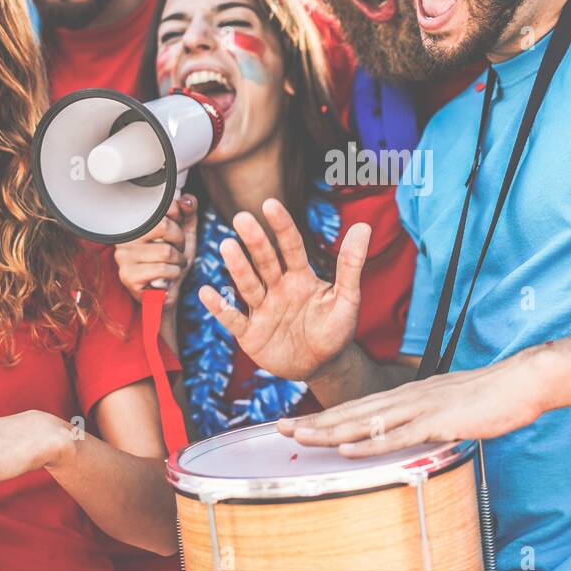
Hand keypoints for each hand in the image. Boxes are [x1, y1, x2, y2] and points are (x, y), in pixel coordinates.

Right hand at [114, 193, 197, 304]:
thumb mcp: (184, 234)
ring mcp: (123, 257)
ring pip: (165, 251)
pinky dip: (174, 274)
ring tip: (174, 265)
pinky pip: (162, 269)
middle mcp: (125, 237)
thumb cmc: (172, 262)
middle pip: (163, 226)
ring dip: (179, 261)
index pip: (161, 207)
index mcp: (135, 223)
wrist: (166, 293)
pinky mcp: (128, 277)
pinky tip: (168, 277)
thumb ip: (188, 214)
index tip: (177, 231)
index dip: (178, 219)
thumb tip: (188, 199)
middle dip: (179, 241)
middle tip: (177, 251)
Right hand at [198, 197, 369, 383]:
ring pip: (248, 285)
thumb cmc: (335, 329)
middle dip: (255, 241)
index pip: (290, 246)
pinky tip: (206, 293)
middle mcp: (277, 288)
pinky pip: (233, 319)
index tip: (270, 204)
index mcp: (300, 276)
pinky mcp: (250, 334)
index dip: (281, 226)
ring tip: (227, 246)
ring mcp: (262, 309)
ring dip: (238, 267)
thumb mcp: (348, 298)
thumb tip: (364, 227)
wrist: (323, 366)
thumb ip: (351, 265)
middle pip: (265, 261)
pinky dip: (220, 308)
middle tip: (242, 218)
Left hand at [279, 354, 542, 456]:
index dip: (325, 414)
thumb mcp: (448, 404)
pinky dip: (369, 443)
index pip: (358, 406)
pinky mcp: (437, 422)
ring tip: (300, 436)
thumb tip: (409, 429)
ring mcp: (420, 408)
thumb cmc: (489, 396)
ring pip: (366, 422)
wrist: (521, 381)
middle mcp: (406, 397)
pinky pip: (397, 436)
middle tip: (279, 427)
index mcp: (408, 393)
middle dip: (314, 420)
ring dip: (330, 431)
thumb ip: (425, 416)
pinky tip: (346, 449)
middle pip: (352, 411)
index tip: (296, 420)